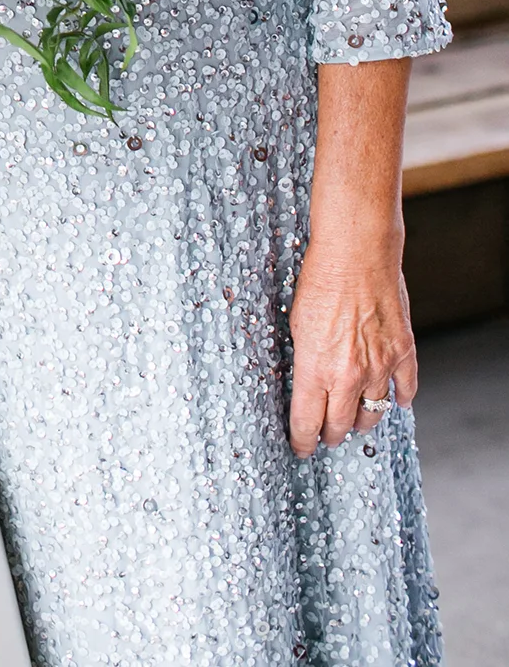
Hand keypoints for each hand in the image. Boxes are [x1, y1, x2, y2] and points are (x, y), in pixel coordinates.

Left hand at [287, 236, 417, 455]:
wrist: (357, 253)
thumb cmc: (320, 281)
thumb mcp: (297, 324)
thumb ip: (305, 360)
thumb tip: (307, 384)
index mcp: (315, 369)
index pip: (307, 422)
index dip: (303, 441)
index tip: (301, 449)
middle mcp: (349, 375)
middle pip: (340, 425)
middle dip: (330, 435)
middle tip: (326, 437)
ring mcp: (380, 366)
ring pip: (372, 412)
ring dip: (362, 420)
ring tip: (355, 422)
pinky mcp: (403, 352)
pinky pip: (405, 388)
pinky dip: (399, 397)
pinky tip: (396, 401)